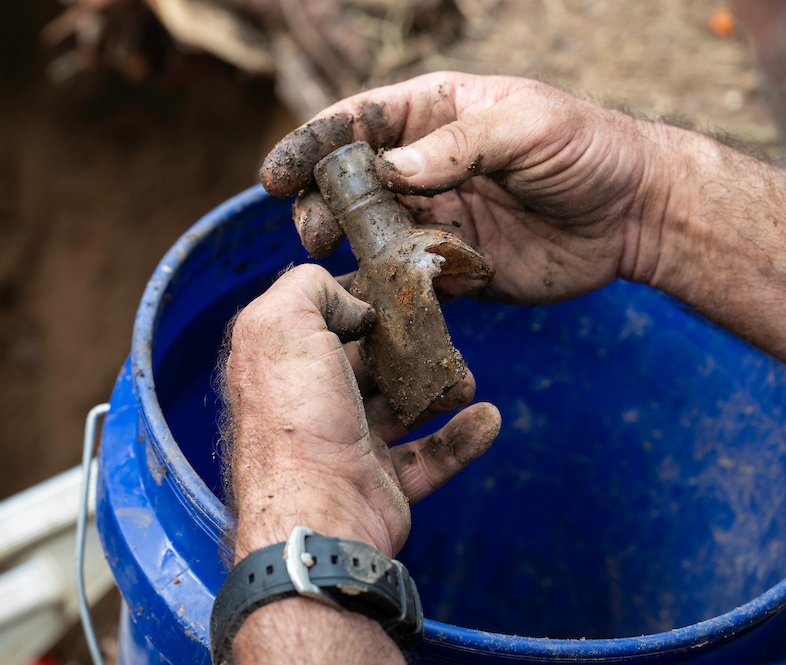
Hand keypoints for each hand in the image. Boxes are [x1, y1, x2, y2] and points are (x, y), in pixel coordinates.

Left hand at [225, 263, 500, 561]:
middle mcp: (310, 402)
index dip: (359, 297)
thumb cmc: (296, 414)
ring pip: (402, 407)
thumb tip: (354, 307)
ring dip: (440, 390)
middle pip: (368, 363)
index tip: (399, 285)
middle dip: (409, 347)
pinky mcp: (381, 482)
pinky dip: (459, 439)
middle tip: (442, 334)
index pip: (322, 318)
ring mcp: (346, 444)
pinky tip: (487, 418)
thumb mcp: (283, 323)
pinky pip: (428, 457)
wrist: (315, 516)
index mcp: (282, 364)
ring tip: (466, 379)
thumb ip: (309, 287)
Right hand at [260, 72, 672, 305]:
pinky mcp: (454, 264)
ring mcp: (437, 216)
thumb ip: (458, 145)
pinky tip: (368, 301)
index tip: (276, 174)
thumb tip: (388, 167)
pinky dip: (385, 287)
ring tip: (328, 263)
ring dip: (345, 247)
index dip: (311, 145)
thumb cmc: (586, 148)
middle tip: (308, 231)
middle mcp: (425, 166)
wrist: (634, 213)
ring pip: (371, 232)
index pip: (356, 123)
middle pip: (351, 182)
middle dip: (319, 202)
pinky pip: (408, 276)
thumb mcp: (527, 126)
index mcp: (434, 115)